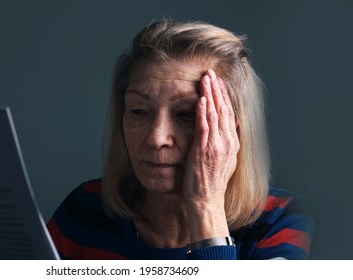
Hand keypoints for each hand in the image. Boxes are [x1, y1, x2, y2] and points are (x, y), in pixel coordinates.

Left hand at [183, 69, 239, 239]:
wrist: (207, 200)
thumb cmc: (210, 182)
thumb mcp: (222, 161)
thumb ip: (222, 144)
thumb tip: (221, 130)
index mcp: (232, 143)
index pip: (228, 114)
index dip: (224, 97)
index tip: (218, 82)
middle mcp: (227, 142)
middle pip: (224, 109)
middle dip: (217, 89)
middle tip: (211, 73)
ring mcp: (217, 145)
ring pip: (215, 114)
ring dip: (210, 94)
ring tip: (205, 79)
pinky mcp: (205, 150)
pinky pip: (204, 126)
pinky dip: (203, 111)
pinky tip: (200, 99)